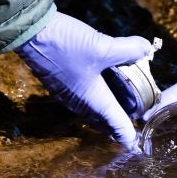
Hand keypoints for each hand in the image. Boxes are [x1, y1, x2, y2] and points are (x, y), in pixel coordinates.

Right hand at [15, 12, 152, 149]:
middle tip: (136, 119)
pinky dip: (97, 97)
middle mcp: (80, 103)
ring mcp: (68, 94)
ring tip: (124, 102)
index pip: (117, 127)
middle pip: (104, 122)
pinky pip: (83, 98)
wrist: (29, 33)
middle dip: (120, 124)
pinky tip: (104, 81)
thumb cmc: (65, 45)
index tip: (140, 144)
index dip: (130, 137)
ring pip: (93, 110)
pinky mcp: (62, 82)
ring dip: (108, 110)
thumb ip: (128, 50)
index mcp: (93, 101)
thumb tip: (146, 49)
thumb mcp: (101, 46)